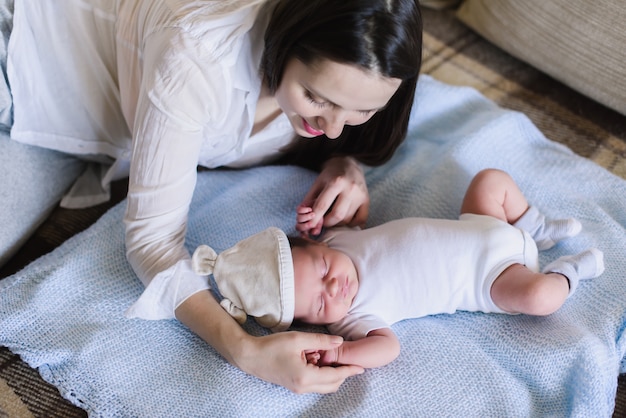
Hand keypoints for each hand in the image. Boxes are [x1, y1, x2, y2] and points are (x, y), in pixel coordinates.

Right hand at [175, 291, 362, 393]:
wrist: (249, 356)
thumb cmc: (271, 346)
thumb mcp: (298, 339)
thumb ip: (320, 341)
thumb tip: (340, 342)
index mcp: (306, 376)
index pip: (335, 376)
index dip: (349, 370)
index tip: (361, 366)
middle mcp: (304, 387)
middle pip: (332, 384)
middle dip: (342, 373)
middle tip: (348, 359)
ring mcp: (298, 388)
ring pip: (324, 386)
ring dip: (331, 373)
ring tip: (329, 356)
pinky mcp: (294, 385)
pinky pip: (315, 383)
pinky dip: (321, 374)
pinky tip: (317, 359)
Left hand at [297, 156, 368, 235]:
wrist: (349, 164)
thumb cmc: (331, 174)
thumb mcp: (318, 182)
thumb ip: (309, 199)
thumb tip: (302, 217)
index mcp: (335, 182)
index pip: (323, 205)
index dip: (315, 219)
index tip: (310, 226)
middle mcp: (350, 188)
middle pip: (337, 215)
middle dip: (327, 223)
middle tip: (323, 221)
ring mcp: (360, 195)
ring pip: (348, 219)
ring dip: (338, 223)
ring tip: (332, 217)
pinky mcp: (367, 200)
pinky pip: (360, 220)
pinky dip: (351, 224)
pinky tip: (345, 219)